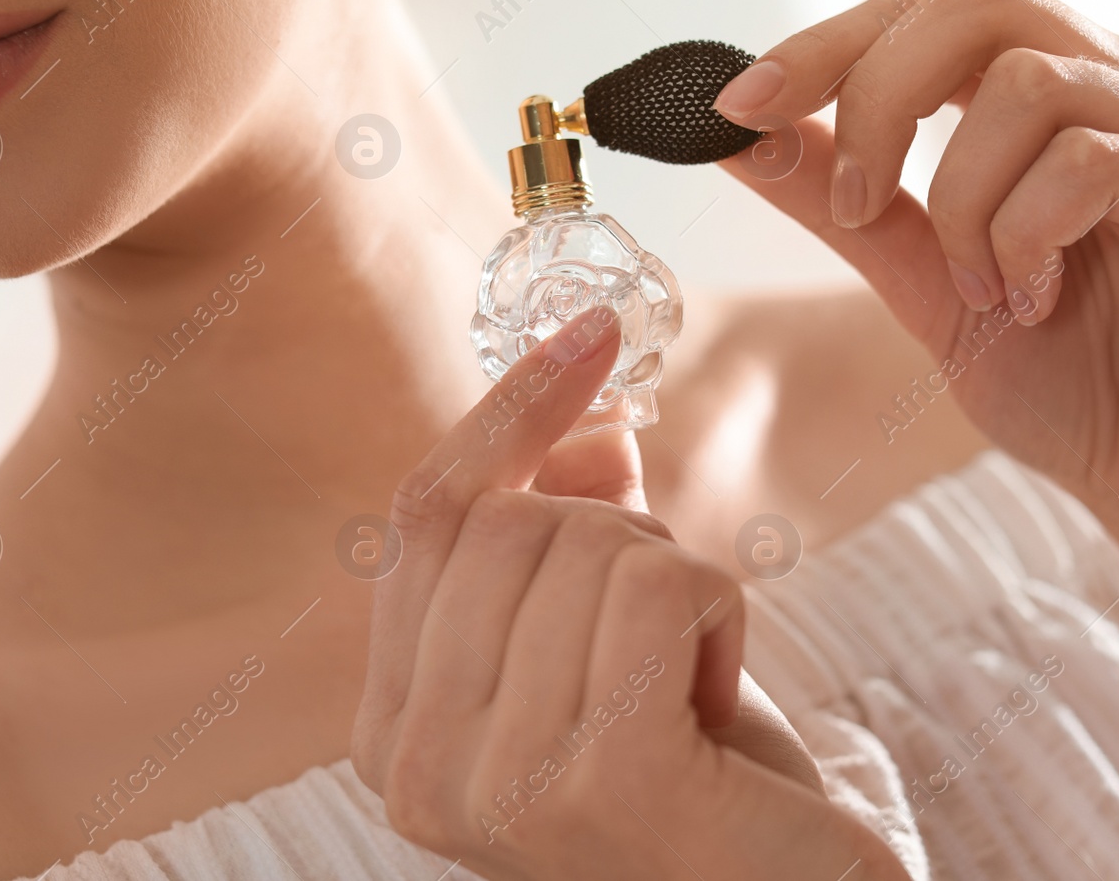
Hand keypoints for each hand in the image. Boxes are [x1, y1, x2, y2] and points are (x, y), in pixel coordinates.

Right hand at [351, 307, 905, 879]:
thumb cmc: (696, 784)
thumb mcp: (609, 647)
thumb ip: (568, 535)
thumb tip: (584, 411)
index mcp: (395, 733)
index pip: (424, 516)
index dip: (510, 414)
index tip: (594, 332)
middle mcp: (418, 771)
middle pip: (504, 522)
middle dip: (617, 534)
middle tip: (663, 633)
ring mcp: (499, 787)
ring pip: (588, 542)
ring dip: (677, 583)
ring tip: (691, 689)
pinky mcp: (603, 783)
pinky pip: (661, 584)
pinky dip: (723, 615)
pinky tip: (720, 707)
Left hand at [715, 0, 1118, 546]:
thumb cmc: (1050, 369)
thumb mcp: (914, 276)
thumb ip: (838, 196)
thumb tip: (736, 132)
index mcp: (1039, 85)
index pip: (918, 10)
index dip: (818, 46)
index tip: (734, 107)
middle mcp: (1110, 80)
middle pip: (972, 3)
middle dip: (879, 103)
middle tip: (859, 208)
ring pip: (1024, 85)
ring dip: (964, 202)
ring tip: (980, 288)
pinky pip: (1087, 162)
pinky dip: (1026, 237)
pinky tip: (1034, 302)